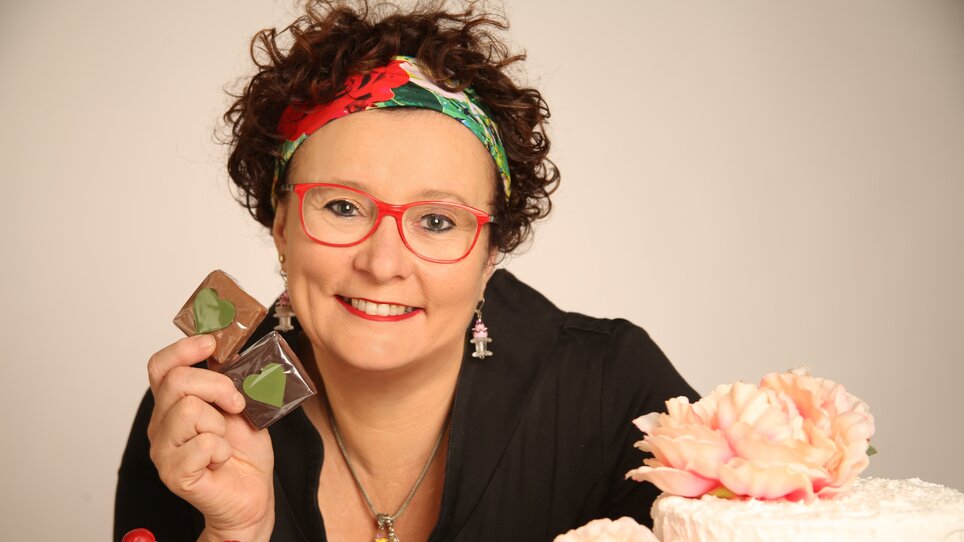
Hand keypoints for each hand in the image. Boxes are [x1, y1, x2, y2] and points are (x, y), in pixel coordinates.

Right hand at [147, 334, 274, 539]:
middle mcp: (161, 424)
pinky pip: (202, 444)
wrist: (251, 493)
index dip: (183, 349)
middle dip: (217, 386)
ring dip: (220, 424)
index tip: (211, 344)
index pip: (160, 366)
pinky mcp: (174, 473)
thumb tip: (232, 352)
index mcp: (174, 403)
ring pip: (188, 411)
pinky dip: (222, 450)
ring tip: (224, 440)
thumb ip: (229, 380)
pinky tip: (221, 459)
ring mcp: (163, 450)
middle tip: (236, 403)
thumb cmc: (244, 450)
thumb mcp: (242, 405)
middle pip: (177, 382)